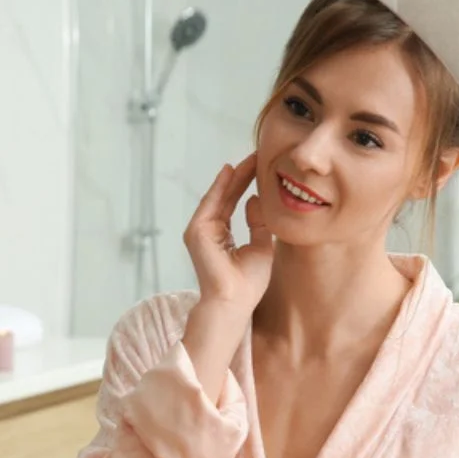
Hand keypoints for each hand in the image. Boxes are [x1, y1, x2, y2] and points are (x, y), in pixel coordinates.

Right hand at [183, 152, 273, 312]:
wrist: (235, 302)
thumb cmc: (248, 283)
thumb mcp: (262, 246)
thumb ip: (258, 223)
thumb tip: (255, 200)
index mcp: (223, 236)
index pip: (235, 203)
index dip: (247, 184)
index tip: (262, 166)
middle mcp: (209, 230)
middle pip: (227, 196)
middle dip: (242, 175)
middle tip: (257, 155)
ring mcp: (200, 231)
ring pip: (219, 196)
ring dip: (234, 177)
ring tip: (250, 159)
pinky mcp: (196, 232)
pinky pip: (210, 203)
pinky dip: (220, 186)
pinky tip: (232, 171)